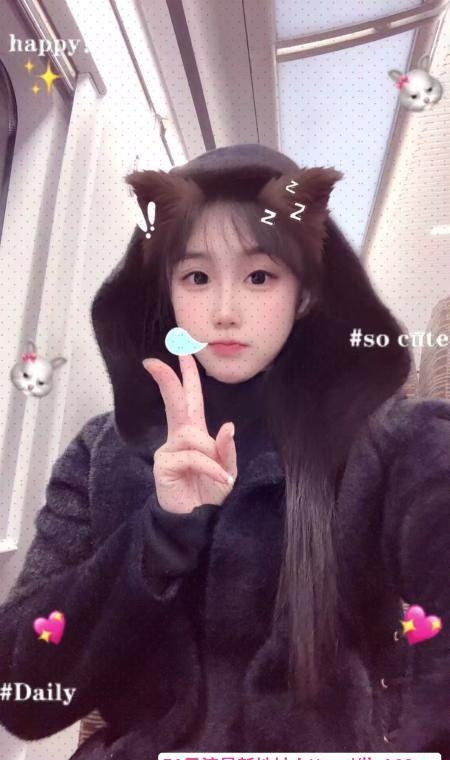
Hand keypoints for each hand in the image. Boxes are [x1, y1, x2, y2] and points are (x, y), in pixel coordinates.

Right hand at [143, 354, 236, 513]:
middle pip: (175, 403)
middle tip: (155, 361)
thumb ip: (227, 450)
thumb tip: (226, 426)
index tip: (181, 353)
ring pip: (194, 437)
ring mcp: (168, 450)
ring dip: (212, 456)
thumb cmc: (209, 494)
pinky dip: (209, 466)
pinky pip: (192, 455)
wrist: (197, 522)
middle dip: (169, 380)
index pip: (190, 400)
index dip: (187, 377)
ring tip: (220, 476)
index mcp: (194, 434)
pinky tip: (219, 479)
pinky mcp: (164, 464)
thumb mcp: (226, 471)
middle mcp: (179, 438)